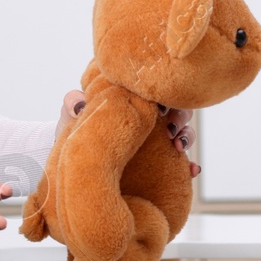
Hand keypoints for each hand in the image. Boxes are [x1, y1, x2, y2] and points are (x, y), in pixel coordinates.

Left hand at [55, 91, 200, 178]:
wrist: (75, 171)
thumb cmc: (75, 137)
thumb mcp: (69, 120)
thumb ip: (71, 106)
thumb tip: (79, 102)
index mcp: (130, 99)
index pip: (151, 89)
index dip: (160, 92)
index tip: (157, 106)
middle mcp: (147, 117)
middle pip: (174, 106)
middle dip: (179, 114)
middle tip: (170, 126)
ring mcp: (156, 141)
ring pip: (182, 131)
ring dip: (187, 135)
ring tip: (179, 146)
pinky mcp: (161, 165)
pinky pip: (181, 165)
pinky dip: (190, 166)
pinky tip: (192, 171)